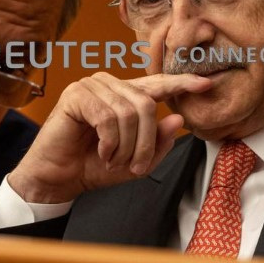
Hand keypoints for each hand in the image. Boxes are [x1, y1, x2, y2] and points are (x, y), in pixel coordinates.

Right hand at [8, 72, 211, 203]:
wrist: (58, 179)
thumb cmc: (92, 167)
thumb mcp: (135, 162)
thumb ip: (157, 143)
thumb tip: (177, 119)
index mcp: (124, 97)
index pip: (157, 84)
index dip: (181, 83)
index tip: (205, 84)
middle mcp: (109, 85)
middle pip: (147, 104)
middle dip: (145, 142)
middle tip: (134, 165)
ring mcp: (91, 86)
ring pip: (129, 112)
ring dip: (126, 145)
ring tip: (113, 159)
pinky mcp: (76, 95)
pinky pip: (108, 116)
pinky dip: (110, 141)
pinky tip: (101, 151)